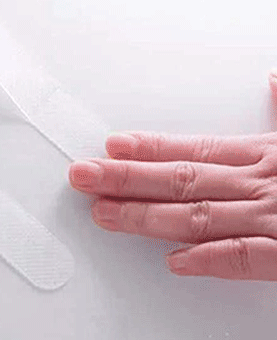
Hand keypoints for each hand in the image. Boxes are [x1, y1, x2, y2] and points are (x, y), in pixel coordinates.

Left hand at [69, 75, 276, 279]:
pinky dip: (210, 258)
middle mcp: (264, 184)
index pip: (197, 150)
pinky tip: (174, 261)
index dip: (150, 148)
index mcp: (268, 156)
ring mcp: (275, 219)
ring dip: (148, 216)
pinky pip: (246, 256)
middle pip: (184, 179)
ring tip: (104, 214)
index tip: (111, 146)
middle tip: (82, 176)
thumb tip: (271, 78)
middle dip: (128, 177)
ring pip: (200, 216)